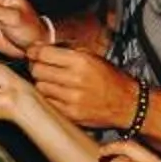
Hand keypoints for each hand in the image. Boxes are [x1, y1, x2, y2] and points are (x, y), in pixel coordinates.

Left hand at [24, 44, 141, 129]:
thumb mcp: (92, 56)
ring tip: (53, 81)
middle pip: (38, 70)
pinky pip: (48, 102)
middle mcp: (76, 79)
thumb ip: (66, 50)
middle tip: (42, 66)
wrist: (127, 103)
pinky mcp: (71, 114)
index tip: (33, 52)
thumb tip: (40, 47)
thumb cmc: (110, 78)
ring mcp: (72, 99)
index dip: (34, 52)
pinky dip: (49, 97)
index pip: (44, 54)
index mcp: (81, 61)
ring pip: (40, 87)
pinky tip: (58, 93)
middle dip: (37, 66)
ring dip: (43, 82)